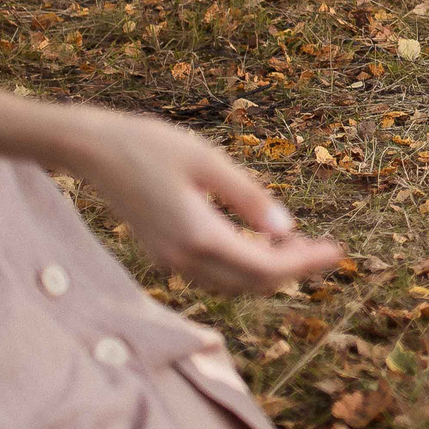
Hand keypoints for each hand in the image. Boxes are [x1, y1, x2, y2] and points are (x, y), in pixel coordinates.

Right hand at [60, 108, 343, 293]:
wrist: (91, 149)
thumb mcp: (207, 160)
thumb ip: (248, 197)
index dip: (305, 263)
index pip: (265, 267)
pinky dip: (242, 265)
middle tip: (325, 250)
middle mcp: (183, 258)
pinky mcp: (163, 253)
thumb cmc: (149, 144)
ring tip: (298, 245)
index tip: (337, 252)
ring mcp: (169, 260)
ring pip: (232, 283)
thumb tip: (288, 229)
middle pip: (251, 283)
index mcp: (198, 236)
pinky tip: (259, 241)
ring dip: (267, 271)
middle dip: (292, 270)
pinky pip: (213, 273)